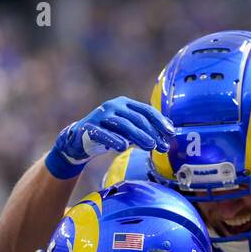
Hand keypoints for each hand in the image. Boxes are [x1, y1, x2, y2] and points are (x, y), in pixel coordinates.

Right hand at [44, 97, 174, 178]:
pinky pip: (102, 133)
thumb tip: (170, 128)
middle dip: (152, 132)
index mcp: (124, 103)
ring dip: (138, 136)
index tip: (171, 133)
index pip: (145, 110)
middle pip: (136, 119)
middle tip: (163, 145)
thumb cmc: (109, 134)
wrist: (79, 140)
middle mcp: (113, 106)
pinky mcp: (89, 127)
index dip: (159, 121)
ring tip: (150, 146)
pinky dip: (113, 139)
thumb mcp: (128, 129)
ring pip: (122, 125)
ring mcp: (100, 116)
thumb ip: (145, 128)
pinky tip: (122, 147)